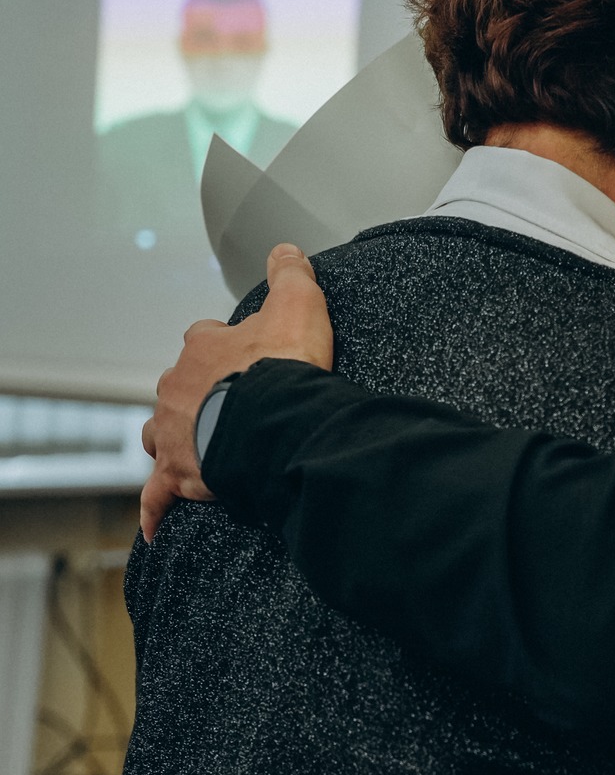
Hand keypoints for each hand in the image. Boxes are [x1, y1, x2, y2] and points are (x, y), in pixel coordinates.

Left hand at [139, 244, 335, 540]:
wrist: (273, 422)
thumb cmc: (283, 367)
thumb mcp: (298, 304)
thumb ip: (292, 275)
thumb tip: (286, 250)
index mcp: (204, 349)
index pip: (204, 338)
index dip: (224, 345)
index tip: (246, 354)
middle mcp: (178, 387)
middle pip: (178, 386)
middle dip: (196, 394)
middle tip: (229, 405)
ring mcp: (175, 432)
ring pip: (161, 434)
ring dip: (173, 439)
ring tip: (194, 448)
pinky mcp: (179, 472)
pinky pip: (159, 493)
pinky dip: (157, 506)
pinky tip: (158, 523)